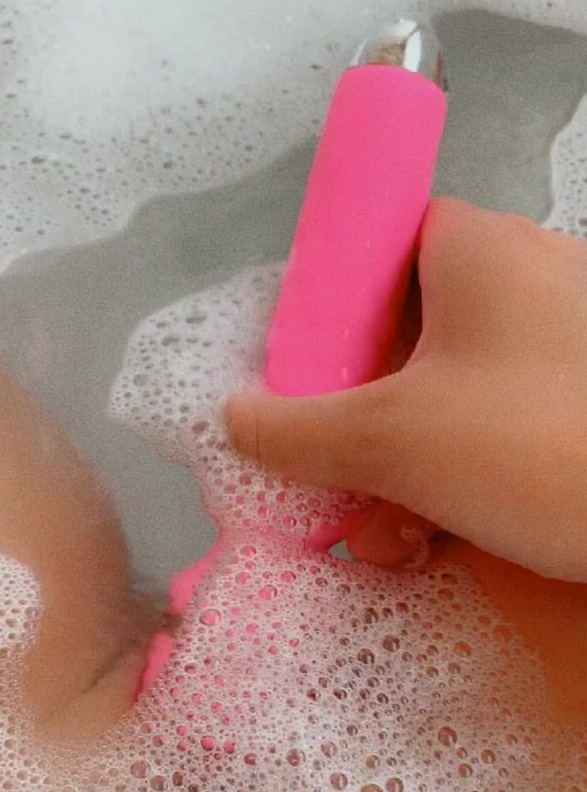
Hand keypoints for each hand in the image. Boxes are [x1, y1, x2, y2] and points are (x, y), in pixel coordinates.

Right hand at [225, 198, 586, 582]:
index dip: (324, 326)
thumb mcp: (393, 440)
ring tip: (396, 542)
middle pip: (403, 343)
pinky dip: (464, 483)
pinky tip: (445, 542)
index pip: (368, 254)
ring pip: (450, 401)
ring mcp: (564, 347)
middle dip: (360, 435)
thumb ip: (296, 430)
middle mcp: (525, 279)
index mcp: (473, 249)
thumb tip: (238, 419)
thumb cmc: (544, 446)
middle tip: (344, 500)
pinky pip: (501, 430)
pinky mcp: (584, 407)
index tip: (308, 399)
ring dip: (404, 478)